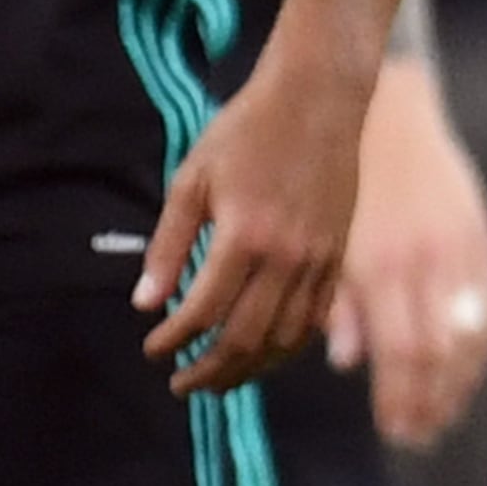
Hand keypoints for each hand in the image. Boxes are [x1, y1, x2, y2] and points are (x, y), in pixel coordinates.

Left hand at [136, 47, 362, 391]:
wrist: (318, 101)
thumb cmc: (246, 132)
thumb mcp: (191, 179)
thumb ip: (169, 245)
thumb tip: (146, 302)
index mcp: (243, 237)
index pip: (202, 311)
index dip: (174, 340)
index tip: (153, 350)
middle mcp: (287, 258)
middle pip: (246, 339)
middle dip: (209, 371)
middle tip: (181, 384)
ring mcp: (320, 262)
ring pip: (285, 340)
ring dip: (248, 370)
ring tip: (218, 380)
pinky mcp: (340, 260)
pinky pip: (315, 322)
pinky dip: (286, 348)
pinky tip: (263, 354)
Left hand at [326, 56, 486, 444]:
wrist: (380, 105)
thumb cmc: (326, 170)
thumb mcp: (303, 228)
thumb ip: (319, 295)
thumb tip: (341, 360)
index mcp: (370, 261)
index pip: (394, 350)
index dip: (401, 397)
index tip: (394, 431)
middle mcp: (418, 260)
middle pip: (432, 353)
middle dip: (425, 402)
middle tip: (414, 438)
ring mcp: (454, 249)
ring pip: (465, 334)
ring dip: (455, 383)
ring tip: (439, 419)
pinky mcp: (477, 236)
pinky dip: (480, 346)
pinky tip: (465, 372)